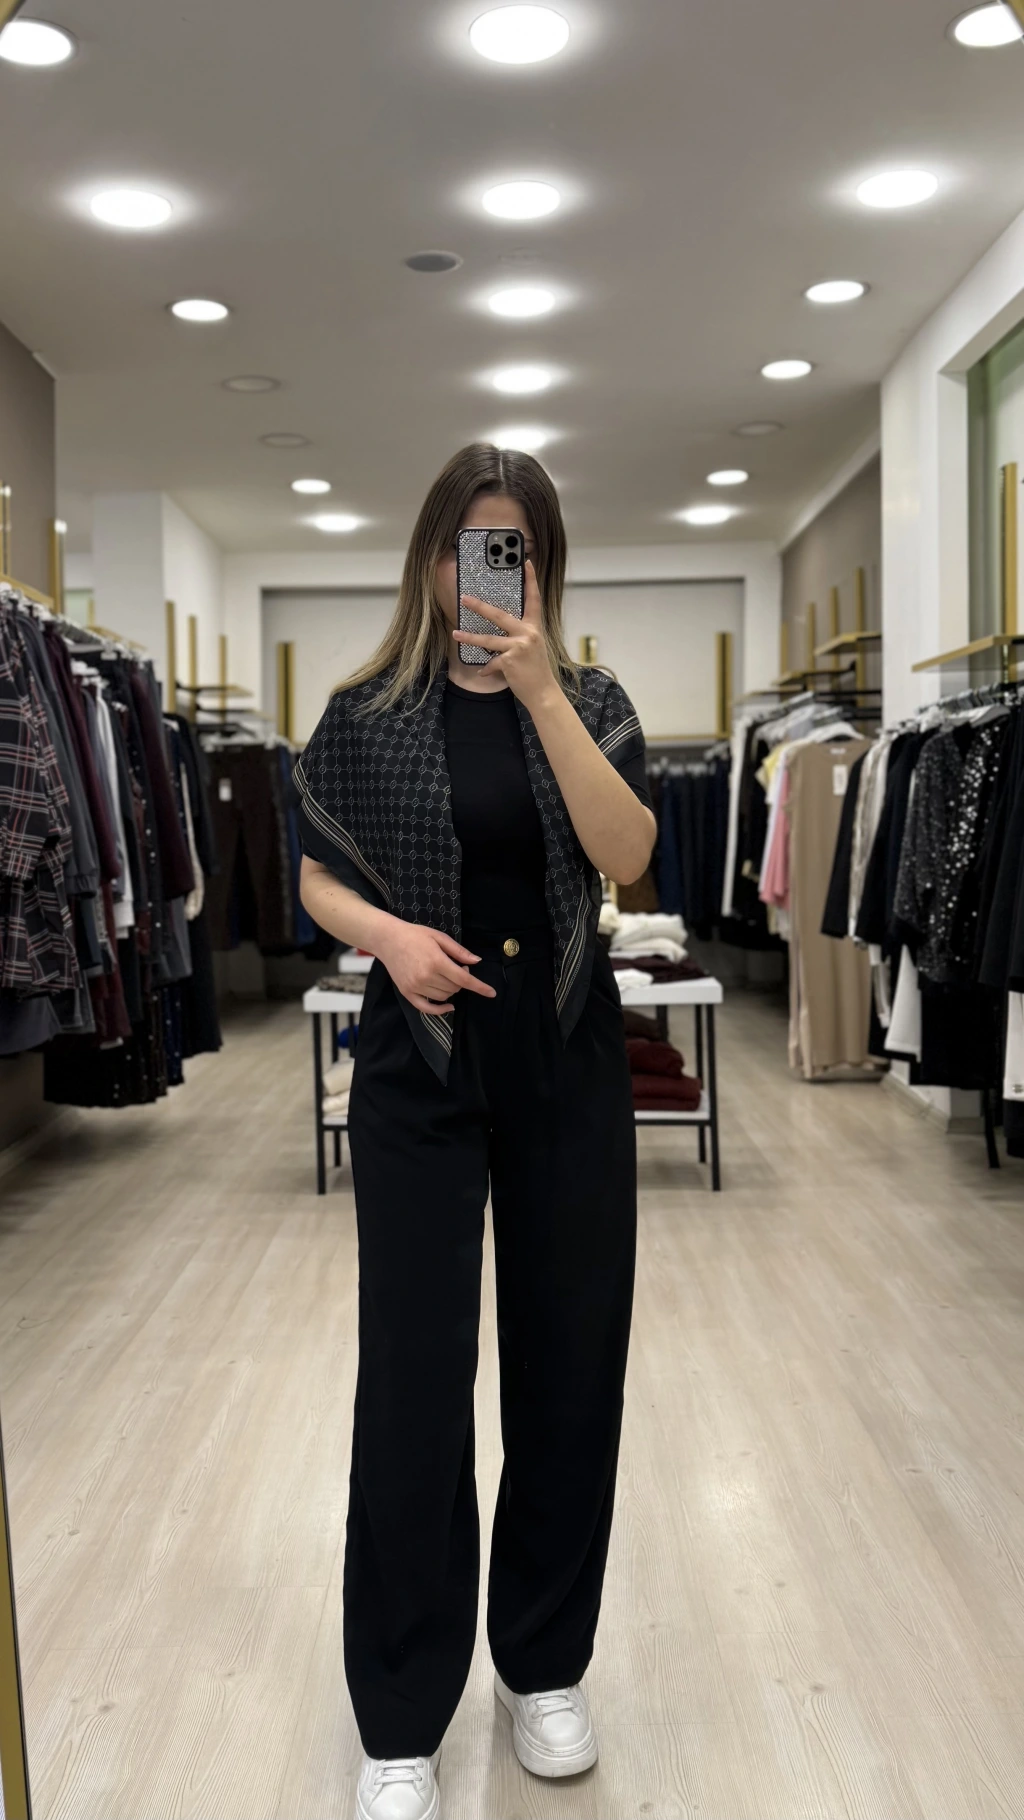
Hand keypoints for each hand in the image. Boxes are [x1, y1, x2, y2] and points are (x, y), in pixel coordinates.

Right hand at [375, 919, 496, 1014]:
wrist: (388, 939)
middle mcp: (426, 976)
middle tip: (457, 967)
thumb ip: (459, 951)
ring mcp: (415, 986)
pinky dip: (440, 1010)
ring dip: (451, 990)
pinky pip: (427, 1008)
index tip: (492, 993)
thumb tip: (476, 962)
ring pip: (444, 997)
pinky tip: (449, 1006)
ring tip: (446, 975)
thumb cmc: (415, 935)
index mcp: (436, 961)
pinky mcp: (407, 993)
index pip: (463, 979)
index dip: (479, 987)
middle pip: (455, 988)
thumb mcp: (440, 937)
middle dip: (461, 980)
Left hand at [452, 560, 557, 710]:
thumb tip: (500, 630)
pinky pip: (491, 662)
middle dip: (479, 606)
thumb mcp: (532, 647)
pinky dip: (487, 669)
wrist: (543, 691)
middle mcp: (527, 634)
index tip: (526, 563)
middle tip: (464, 599)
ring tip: (456, 633)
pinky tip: (484, 673)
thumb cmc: (536, 670)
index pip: (533, 599)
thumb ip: (519, 635)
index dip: (530, 580)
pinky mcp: (510, 661)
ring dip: (469, 637)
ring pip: (488, 639)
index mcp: (534, 628)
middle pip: (499, 615)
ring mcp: (518, 647)